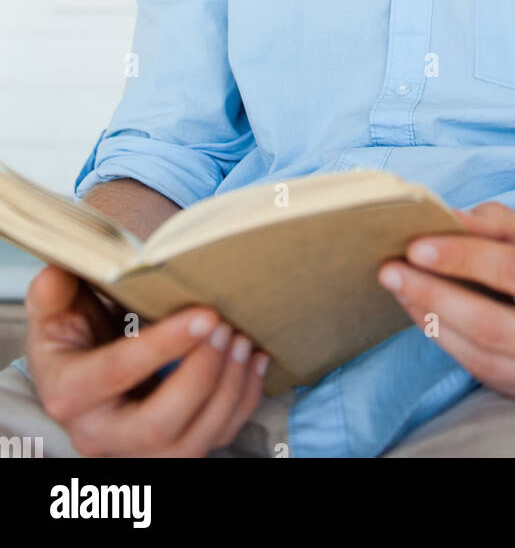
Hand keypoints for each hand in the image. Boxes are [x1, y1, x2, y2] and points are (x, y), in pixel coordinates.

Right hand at [26, 265, 269, 456]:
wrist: (85, 365)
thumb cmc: (73, 332)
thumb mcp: (53, 307)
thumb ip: (52, 290)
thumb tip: (59, 271)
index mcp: (69, 394)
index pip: (118, 374)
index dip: (163, 346)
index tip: (205, 314)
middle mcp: (102, 434)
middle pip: (160, 424)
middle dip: (202, 375)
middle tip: (226, 327)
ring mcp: (140, 450)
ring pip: (194, 441)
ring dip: (229, 389)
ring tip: (243, 339)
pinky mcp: (174, 449)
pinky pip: (217, 438)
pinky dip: (244, 400)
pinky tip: (254, 360)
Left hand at [377, 202, 514, 407]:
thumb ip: (502, 222)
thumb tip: (447, 218)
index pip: (513, 272)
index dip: (460, 258)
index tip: (415, 245)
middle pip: (489, 324)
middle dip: (432, 296)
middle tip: (390, 271)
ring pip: (479, 355)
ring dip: (431, 321)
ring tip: (401, 289)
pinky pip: (484, 371)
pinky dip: (450, 342)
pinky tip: (427, 314)